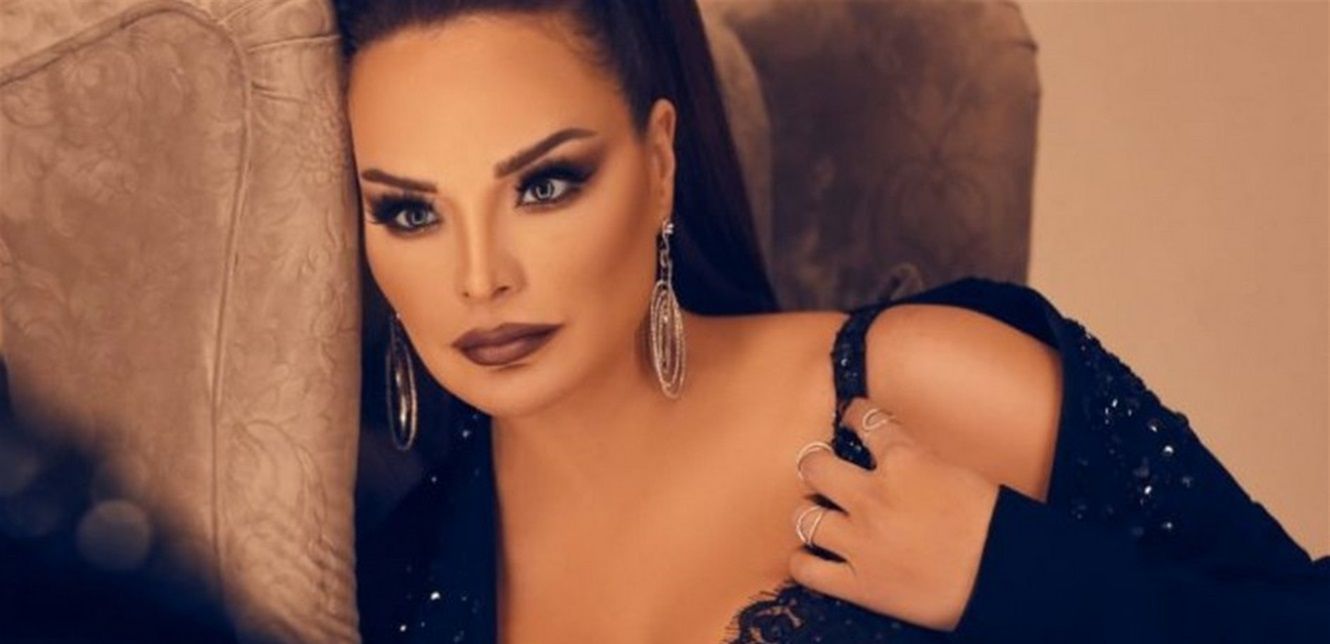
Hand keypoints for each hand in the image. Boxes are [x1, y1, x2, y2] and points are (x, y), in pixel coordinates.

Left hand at [789, 396, 999, 631]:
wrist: (1005, 578)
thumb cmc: (996, 526)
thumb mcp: (958, 474)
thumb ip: (920, 464)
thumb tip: (899, 461)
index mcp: (904, 462)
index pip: (867, 422)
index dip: (856, 416)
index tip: (853, 416)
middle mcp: (873, 497)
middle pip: (814, 466)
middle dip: (815, 465)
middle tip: (820, 469)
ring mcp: (860, 541)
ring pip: (804, 516)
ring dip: (810, 514)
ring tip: (817, 515)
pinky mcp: (859, 583)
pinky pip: (806, 569)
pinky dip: (803, 562)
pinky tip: (811, 556)